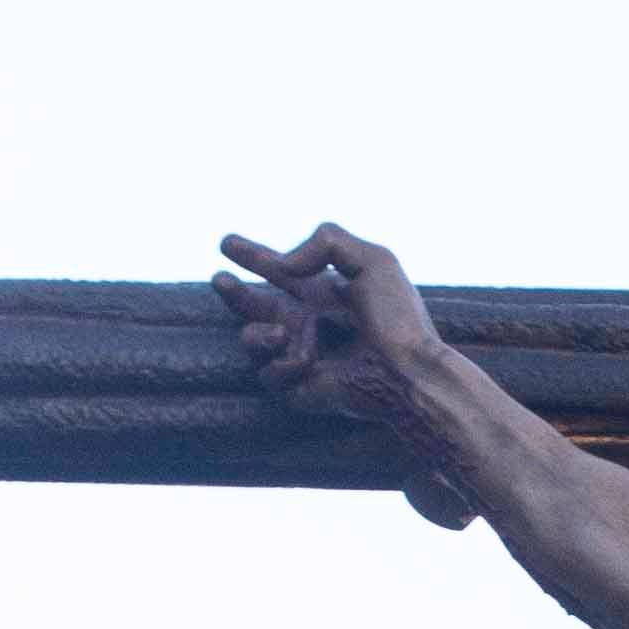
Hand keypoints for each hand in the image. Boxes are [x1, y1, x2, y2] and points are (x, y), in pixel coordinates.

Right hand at [213, 223, 475, 525]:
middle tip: (220, 279)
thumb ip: (327, 241)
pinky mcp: (298, 387)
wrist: (408, 371)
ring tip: (278, 332)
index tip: (226, 242)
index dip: (253, 256)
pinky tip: (309, 363)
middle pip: (255, 304)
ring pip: (251, 340)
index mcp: (323, 292)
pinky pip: (269, 373)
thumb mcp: (374, 259)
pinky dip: (285, 364)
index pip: (280, 271)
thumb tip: (284, 267)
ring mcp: (300, 355)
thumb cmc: (398, 318)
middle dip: (234, 293)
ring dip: (258, 334)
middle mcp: (308, 323)